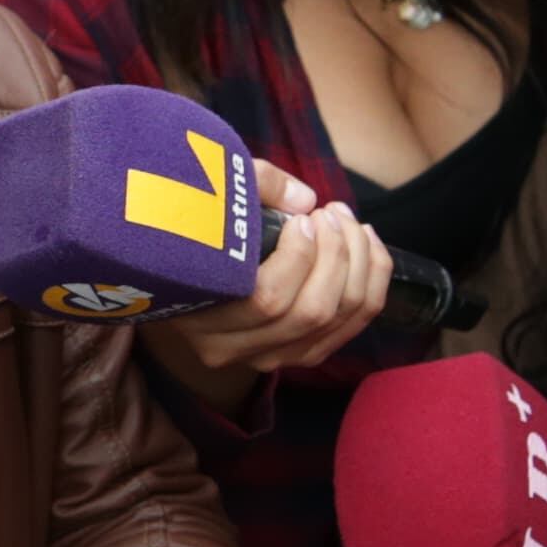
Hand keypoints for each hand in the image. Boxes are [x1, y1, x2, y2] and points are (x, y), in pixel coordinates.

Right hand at [147, 165, 391, 408]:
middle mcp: (233, 350)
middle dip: (336, 254)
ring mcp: (268, 358)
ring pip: (335, 321)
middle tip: (331, 213)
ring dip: (358, 265)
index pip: (267, 299)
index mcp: (202, 319)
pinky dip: (371, 284)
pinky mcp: (298, 355)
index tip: (302, 218)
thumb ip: (252, 187)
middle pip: (309, 312)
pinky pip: (350, 328)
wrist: (175, 272)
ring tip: (347, 222)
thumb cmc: (190, 229)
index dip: (299, 255)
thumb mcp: (208, 199)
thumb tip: (304, 198)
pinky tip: (365, 244)